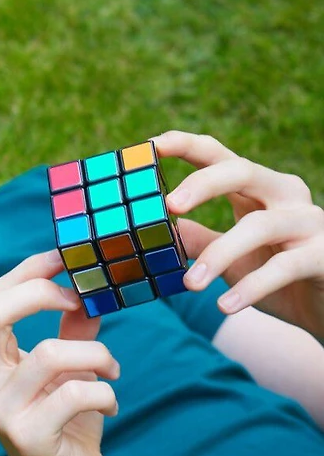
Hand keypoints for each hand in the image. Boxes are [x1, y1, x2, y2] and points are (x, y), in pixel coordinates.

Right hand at [0, 250, 119, 455]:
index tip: (68, 260)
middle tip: (82, 301)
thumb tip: (93, 281)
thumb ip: (73, 327)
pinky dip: (105, 391)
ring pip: (49, 353)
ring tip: (112, 370)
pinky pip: (75, 393)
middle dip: (43, 293)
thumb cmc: (66, 423)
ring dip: (96, 355)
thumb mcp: (69, 369)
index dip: (31, 271)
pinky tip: (111, 405)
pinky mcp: (26, 437)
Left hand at [154, 130, 323, 340]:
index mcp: (255, 188)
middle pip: (242, 171)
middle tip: (170, 205)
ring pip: (259, 226)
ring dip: (219, 255)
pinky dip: (251, 287)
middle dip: (203, 183)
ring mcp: (308, 222)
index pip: (217, 155)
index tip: (149, 146)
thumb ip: (196, 240)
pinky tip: (225, 306)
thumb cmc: (274, 276)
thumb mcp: (228, 258)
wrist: (323, 310)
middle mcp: (283, 195)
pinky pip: (284, 267)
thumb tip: (151, 232)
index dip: (184, 146)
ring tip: (191, 284)